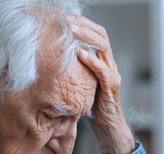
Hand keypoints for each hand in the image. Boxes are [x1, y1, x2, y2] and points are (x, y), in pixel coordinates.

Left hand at [67, 15, 134, 153]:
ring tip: (72, 29)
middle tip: (66, 19)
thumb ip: (73, 71)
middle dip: (84, 25)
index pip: (97, 35)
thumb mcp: (80, 84)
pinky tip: (80, 54)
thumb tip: (50, 61)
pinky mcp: (112, 86)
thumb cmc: (92, 106)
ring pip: (103, 47)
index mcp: (103, 61)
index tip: (66, 17)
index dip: (84, 24)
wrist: (107, 125)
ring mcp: (113, 74)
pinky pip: (103, 70)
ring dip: (86, 36)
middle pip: (101, 35)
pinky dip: (92, 60)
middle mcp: (110, 64)